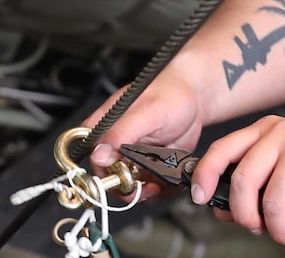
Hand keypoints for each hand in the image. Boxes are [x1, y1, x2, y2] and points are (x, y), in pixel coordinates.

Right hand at [82, 69, 204, 199]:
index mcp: (103, 127)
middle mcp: (113, 144)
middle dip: (128, 187)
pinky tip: (167, 180)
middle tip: (147, 185)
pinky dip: (158, 189)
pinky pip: (146, 186)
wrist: (193, 99)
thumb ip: (122, 132)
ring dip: (145, 190)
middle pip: (108, 178)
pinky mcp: (146, 165)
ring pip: (128, 186)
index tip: (123, 180)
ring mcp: (130, 157)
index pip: (91, 158)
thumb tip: (98, 155)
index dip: (104, 175)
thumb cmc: (169, 95)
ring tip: (159, 183)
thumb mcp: (146, 112)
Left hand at [190, 116, 284, 253]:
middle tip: (261, 230)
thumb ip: (258, 183)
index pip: (224, 149)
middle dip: (246, 216)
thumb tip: (223, 208)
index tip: (198, 196)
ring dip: (280, 233)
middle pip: (243, 181)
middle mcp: (282, 134)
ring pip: (271, 204)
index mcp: (268, 130)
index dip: (205, 174)